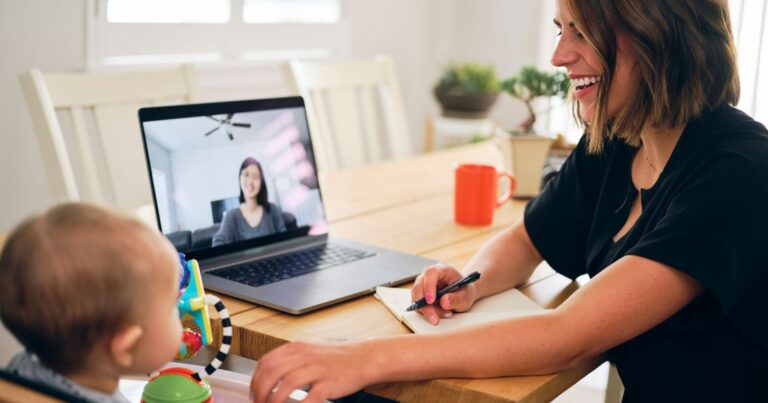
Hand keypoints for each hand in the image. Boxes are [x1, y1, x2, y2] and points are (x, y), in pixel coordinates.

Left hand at [250, 340, 371, 402]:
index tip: (254, 393)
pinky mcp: (329, 384)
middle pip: (271, 374)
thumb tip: (270, 373)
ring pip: (285, 385)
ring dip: (273, 401)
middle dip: (259, 393)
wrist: (365, 358)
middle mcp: (305, 356)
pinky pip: (308, 398)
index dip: (255, 380)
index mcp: (297, 347)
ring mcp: (317, 369)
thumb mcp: (310, 350)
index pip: (266, 362)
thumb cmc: (338, 357)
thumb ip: (291, 360)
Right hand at [411, 262, 477, 324]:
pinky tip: (440, 314)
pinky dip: (427, 312)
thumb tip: (444, 302)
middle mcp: (430, 275)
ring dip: (428, 310)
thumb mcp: (466, 295)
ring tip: (446, 314)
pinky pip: (418, 305)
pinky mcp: (420, 294)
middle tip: (434, 318)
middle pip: (419, 286)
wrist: (463, 293)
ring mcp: (423, 284)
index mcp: (443, 269)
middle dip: (425, 305)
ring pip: (417, 297)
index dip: (429, 286)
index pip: (431, 273)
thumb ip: (457, 298)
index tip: (431, 301)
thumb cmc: (464, 291)